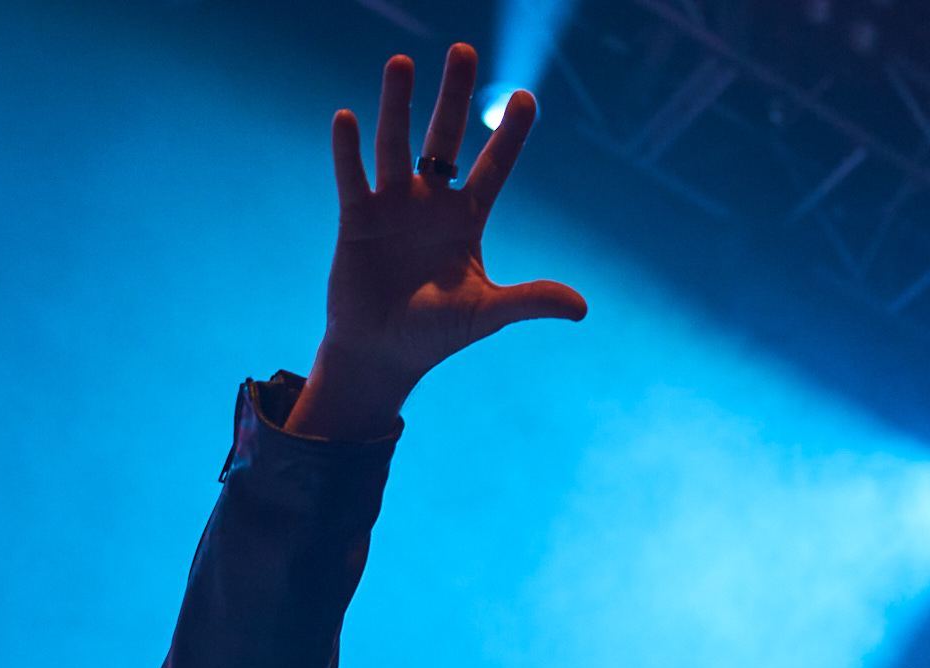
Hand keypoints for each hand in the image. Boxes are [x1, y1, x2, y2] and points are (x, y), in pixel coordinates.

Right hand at [289, 44, 587, 434]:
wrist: (381, 355)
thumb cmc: (434, 335)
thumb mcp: (485, 314)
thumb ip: (529, 301)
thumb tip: (581, 308)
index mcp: (466, 220)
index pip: (493, 168)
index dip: (509, 135)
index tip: (526, 97)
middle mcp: (430, 203)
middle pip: (444, 138)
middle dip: (454, 96)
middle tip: (464, 50)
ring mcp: (391, 206)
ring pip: (396, 145)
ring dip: (397, 105)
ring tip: (401, 63)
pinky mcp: (356, 220)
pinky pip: (352, 177)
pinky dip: (348, 150)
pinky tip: (347, 118)